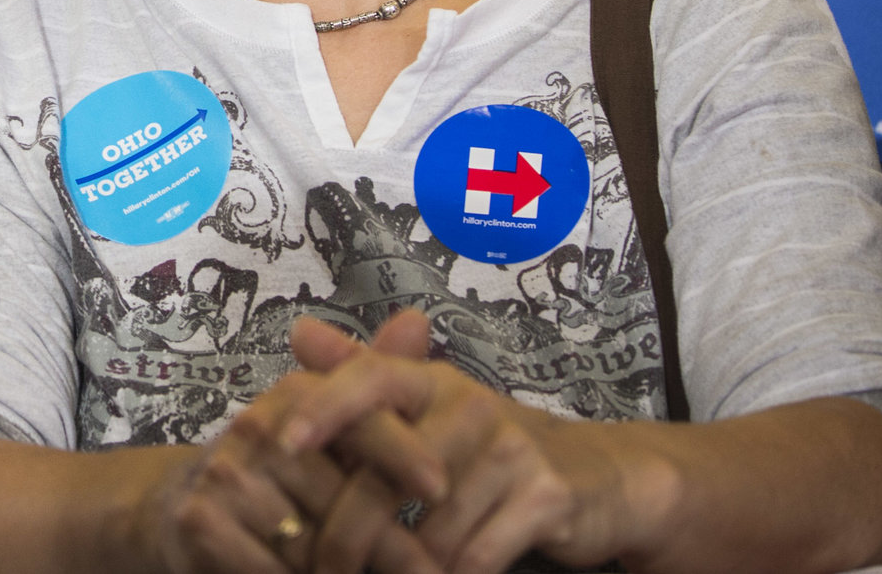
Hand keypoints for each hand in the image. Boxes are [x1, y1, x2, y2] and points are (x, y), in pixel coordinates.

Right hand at [138, 313, 445, 573]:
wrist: (181, 508)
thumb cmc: (278, 475)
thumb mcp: (330, 429)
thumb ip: (376, 386)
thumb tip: (416, 319)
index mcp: (293, 396)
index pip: (357, 418)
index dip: (403, 451)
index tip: (444, 486)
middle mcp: (255, 427)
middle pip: (343, 496)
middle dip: (391, 543)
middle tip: (433, 572)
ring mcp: (226, 474)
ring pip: (314, 542)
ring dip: (349, 571)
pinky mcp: (201, 520)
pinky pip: (274, 570)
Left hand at [239, 310, 634, 573]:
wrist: (601, 477)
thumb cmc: (490, 446)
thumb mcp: (430, 406)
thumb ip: (361, 376)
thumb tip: (298, 332)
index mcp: (432, 381)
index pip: (370, 377)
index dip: (323, 406)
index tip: (280, 442)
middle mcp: (471, 406)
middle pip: (390, 476)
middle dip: (349, 532)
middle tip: (324, 568)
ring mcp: (513, 451)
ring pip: (432, 530)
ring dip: (403, 569)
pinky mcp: (546, 498)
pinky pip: (476, 556)